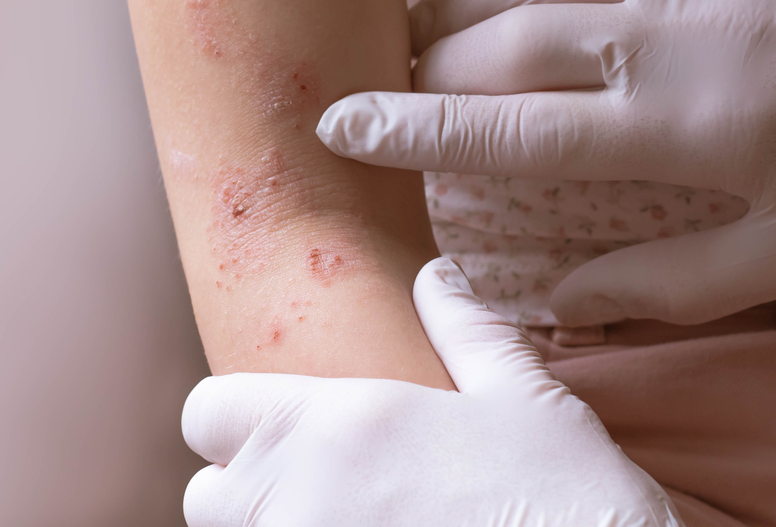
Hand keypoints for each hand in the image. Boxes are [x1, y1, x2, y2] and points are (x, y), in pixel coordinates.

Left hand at [181, 258, 680, 526]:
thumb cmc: (569, 494)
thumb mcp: (523, 396)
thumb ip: (465, 327)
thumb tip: (437, 274)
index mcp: (339, 421)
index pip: (206, 411)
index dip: (241, 417)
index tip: (292, 429)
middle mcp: (300, 497)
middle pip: (208, 494)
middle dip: (255, 486)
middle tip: (331, 484)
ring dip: (277, 526)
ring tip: (355, 515)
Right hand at [318, 0, 775, 324]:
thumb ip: (665, 283)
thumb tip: (559, 300)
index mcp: (682, 126)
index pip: (508, 130)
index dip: (412, 129)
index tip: (340, 121)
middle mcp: (671, 31)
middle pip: (502, 40)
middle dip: (425, 64)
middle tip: (387, 82)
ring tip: (427, 26)